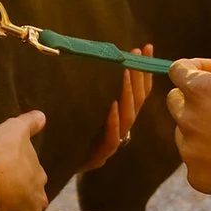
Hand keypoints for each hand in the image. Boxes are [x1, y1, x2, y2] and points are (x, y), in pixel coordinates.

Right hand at [0, 110, 48, 210]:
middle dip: (24, 197)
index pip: (36, 176)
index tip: (16, 174)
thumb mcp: (15, 130)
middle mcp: (38, 199)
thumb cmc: (3, 156)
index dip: (26, 174)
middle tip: (9, 194)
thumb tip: (43, 116)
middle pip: (32, 199)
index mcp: (40, 177)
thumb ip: (29, 123)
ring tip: (1, 210)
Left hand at [79, 46, 155, 171]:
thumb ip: (96, 87)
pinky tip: (113, 106)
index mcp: (123, 114)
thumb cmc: (78, 131)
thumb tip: (97, 56)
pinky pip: (112, 138)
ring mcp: (114, 140)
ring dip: (128, 93)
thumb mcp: (89, 105)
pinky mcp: (102, 153)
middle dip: (139, 77)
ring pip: (128, 116)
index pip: (140, 90)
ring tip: (126, 73)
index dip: (144, 70)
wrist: (64, 163)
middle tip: (136, 55)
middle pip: (137, 100)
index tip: (146, 48)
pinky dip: (113, 121)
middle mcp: (123, 125)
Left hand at [165, 56, 210, 203]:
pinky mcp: (195, 176)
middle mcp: (188, 119)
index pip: (178, 70)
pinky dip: (208, 156)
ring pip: (184, 132)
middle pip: (175, 100)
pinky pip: (195, 160)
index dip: (194, 66)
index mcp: (202, 90)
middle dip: (192, 97)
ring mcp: (189, 151)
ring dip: (200, 127)